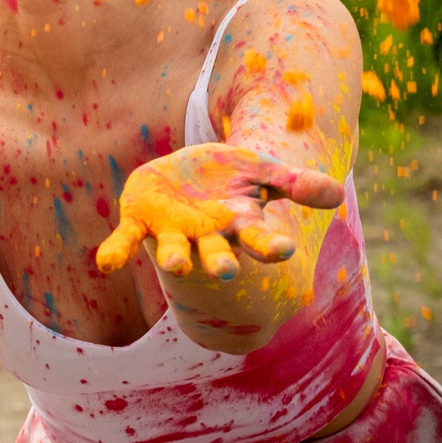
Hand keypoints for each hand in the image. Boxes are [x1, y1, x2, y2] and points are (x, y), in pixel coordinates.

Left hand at [93, 142, 345, 281]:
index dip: (271, 244)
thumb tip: (336, 194)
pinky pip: (126, 239)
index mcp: (239, 223)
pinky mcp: (140, 221)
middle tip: (227, 272)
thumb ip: (297, 182)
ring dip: (173, 258)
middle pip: (217, 254)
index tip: (285, 249)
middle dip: (221, 263)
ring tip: (176, 265)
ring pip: (174, 251)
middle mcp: (207, 235)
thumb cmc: (230, 178)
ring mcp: (173, 232)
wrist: (187, 175)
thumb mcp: (264, 170)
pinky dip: (116, 252)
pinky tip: (105, 264)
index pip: (260, 238)